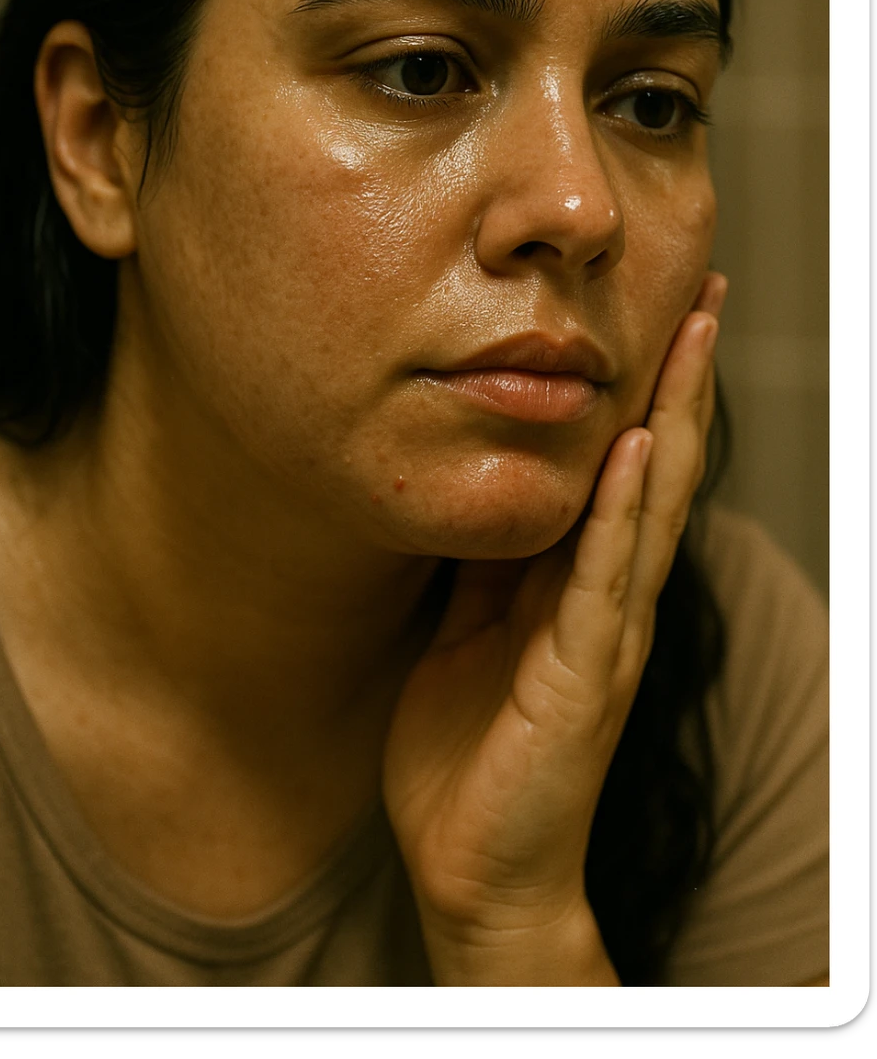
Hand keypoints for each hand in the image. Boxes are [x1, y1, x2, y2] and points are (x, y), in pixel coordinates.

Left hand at [382, 273, 726, 984]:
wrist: (472, 871)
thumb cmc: (466, 754)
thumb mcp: (465, 630)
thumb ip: (484, 563)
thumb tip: (476, 485)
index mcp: (578, 586)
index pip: (624, 470)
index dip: (645, 392)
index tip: (659, 315)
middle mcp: (609, 600)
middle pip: (658, 469)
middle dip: (679, 381)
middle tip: (701, 296)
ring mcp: (605, 636)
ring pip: (649, 506)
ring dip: (673, 418)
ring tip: (690, 339)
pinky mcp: (581, 674)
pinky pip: (603, 577)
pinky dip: (620, 510)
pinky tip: (635, 449)